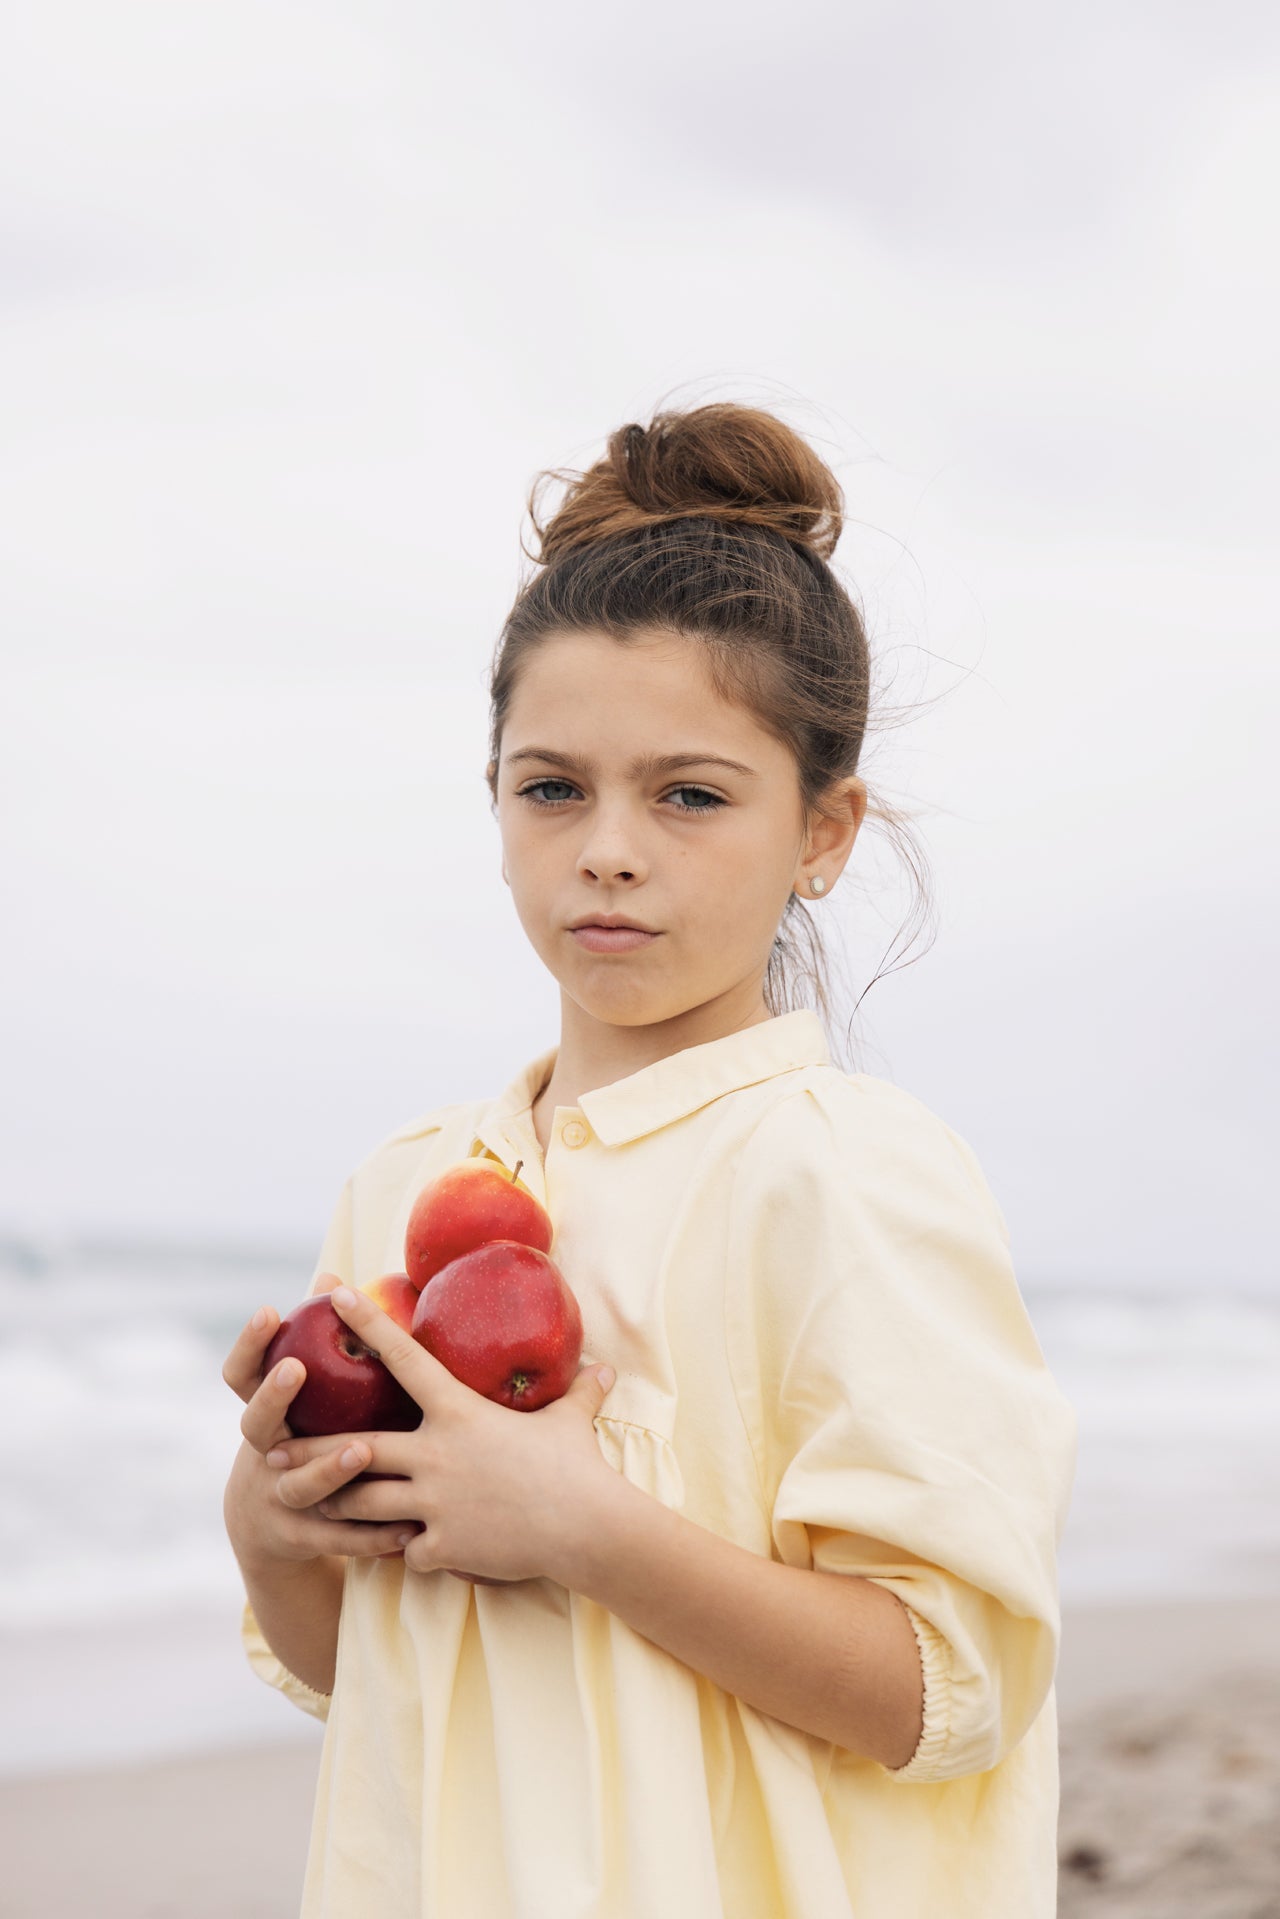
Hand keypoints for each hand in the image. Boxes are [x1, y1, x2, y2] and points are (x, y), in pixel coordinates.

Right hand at [221, 1290, 413, 1571]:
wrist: (272, 1527)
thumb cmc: (304, 1434)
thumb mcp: (301, 1397)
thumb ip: (314, 1342)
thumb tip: (331, 1272)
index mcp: (265, 1414)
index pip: (240, 1375)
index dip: (249, 1344)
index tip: (269, 1309)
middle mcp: (263, 1453)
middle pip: (257, 1425)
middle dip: (274, 1396)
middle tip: (296, 1367)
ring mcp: (277, 1497)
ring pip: (299, 1484)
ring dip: (328, 1467)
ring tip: (361, 1451)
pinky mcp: (301, 1537)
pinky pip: (335, 1536)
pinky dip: (369, 1533)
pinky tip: (403, 1527)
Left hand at [262, 1284, 617, 1584]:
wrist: (586, 1528)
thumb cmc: (577, 1468)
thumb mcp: (571, 1423)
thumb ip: (577, 1395)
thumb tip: (605, 1372)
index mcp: (458, 1412)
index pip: (403, 1358)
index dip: (368, 1323)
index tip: (335, 1295)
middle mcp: (435, 1454)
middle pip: (353, 1449)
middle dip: (309, 1452)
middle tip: (270, 1453)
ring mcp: (432, 1502)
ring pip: (361, 1503)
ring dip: (338, 1505)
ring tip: (308, 1505)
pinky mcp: (439, 1545)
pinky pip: (402, 1550)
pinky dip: (400, 1551)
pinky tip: (402, 1553)